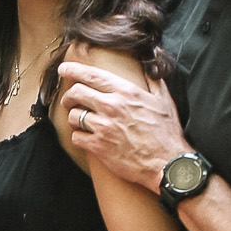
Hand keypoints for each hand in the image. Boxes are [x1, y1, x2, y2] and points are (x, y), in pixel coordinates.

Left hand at [59, 59, 186, 191]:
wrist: (167, 164)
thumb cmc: (166, 133)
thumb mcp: (164, 101)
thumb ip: (153, 81)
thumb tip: (149, 66)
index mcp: (126, 92)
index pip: (91, 75)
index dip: (73, 70)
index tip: (64, 69)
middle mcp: (112, 106)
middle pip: (76, 93)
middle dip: (69, 96)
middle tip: (69, 101)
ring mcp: (103, 127)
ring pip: (73, 116)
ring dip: (75, 118)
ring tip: (81, 122)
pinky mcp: (98, 147)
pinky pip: (76, 137)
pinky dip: (79, 137)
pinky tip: (87, 138)